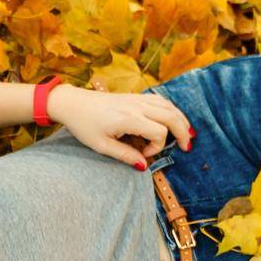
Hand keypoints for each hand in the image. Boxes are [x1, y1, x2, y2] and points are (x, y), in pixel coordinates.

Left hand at [47, 84, 193, 167]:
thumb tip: (143, 165)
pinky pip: (160, 100)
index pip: (158, 132)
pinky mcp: (135, 96)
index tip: (144, 154)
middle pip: (171, 116)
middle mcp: (136, 105)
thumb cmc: (84, 125)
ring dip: (180, 119)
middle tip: (186, 147)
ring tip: (186, 133)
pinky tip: (173, 119)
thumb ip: (124, 155)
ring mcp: (136, 98)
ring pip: (168, 105)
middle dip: (182, 132)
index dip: (157, 147)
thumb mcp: (101, 146)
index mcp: (128, 118)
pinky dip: (171, 110)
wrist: (73, 103)